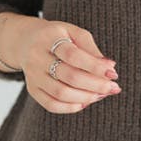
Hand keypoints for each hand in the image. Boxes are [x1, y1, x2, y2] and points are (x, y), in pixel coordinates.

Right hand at [0, 14, 121, 113]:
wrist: (26, 41)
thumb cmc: (58, 37)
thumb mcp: (74, 32)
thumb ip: (91, 48)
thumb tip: (109, 67)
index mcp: (49, 38)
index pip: (73, 55)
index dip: (95, 66)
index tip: (113, 73)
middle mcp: (37, 57)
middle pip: (69, 76)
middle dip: (96, 85)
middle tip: (113, 87)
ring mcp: (32, 75)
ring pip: (60, 93)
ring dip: (86, 97)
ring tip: (102, 94)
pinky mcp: (32, 89)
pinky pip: (51, 105)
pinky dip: (70, 107)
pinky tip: (85, 102)